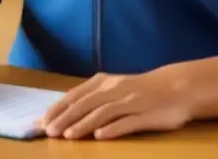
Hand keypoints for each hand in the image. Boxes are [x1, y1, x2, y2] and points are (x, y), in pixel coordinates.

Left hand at [40, 69, 194, 139]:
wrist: (176, 87)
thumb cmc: (139, 90)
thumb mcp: (113, 88)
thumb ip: (92, 99)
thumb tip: (64, 113)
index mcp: (103, 82)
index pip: (74, 96)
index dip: (57, 109)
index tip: (40, 122)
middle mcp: (114, 89)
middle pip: (85, 104)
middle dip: (65, 118)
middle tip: (49, 132)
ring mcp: (130, 101)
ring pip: (103, 112)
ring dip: (84, 124)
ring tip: (68, 136)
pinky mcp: (146, 115)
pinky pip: (127, 122)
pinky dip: (112, 128)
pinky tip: (100, 136)